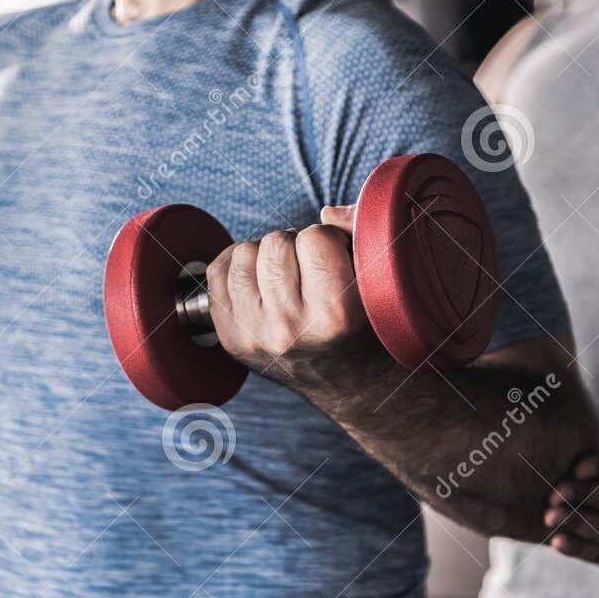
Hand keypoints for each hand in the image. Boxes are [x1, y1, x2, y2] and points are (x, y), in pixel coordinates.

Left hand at [204, 204, 382, 391]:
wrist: (349, 385)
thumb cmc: (366, 325)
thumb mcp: (380, 283)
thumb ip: (363, 234)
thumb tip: (326, 213)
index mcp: (334, 316)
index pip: (315, 236)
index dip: (329, 241)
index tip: (338, 263)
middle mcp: (290, 329)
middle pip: (276, 241)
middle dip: (296, 247)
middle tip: (311, 272)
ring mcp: (254, 336)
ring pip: (244, 253)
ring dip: (266, 258)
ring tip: (288, 280)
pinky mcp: (231, 339)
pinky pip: (218, 272)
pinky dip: (239, 269)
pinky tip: (262, 285)